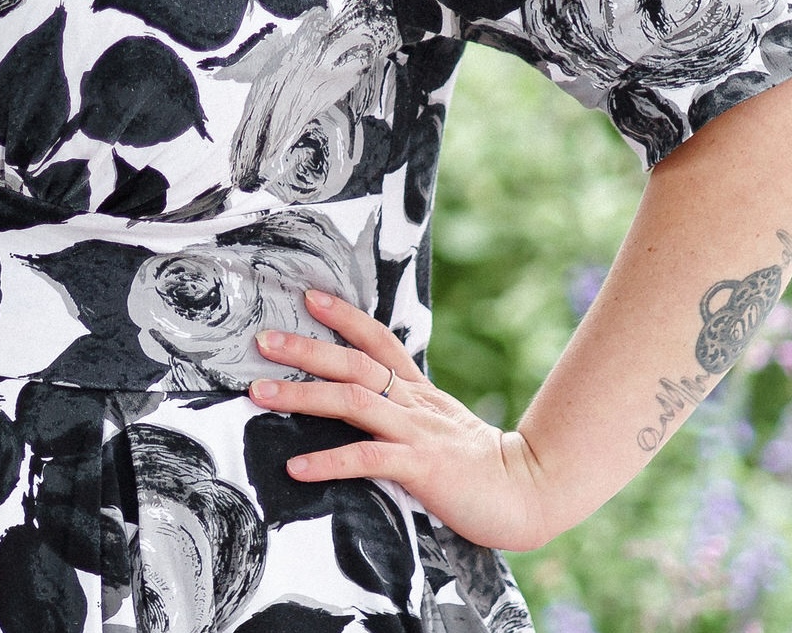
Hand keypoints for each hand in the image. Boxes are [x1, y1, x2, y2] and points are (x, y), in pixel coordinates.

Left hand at [247, 288, 553, 552]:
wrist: (531, 493)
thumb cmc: (484, 469)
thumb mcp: (444, 428)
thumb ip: (411, 414)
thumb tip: (374, 407)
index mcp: (421, 393)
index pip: (380, 341)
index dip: (345, 316)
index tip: (310, 298)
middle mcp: (415, 404)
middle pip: (353, 364)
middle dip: (305, 349)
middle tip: (262, 339)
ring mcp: (417, 432)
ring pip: (352, 401)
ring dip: (302, 395)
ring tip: (260, 393)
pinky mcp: (421, 467)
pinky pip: (367, 458)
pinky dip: (328, 460)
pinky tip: (296, 465)